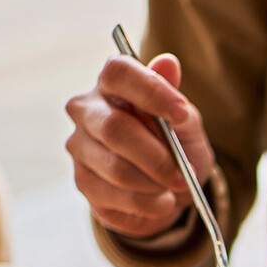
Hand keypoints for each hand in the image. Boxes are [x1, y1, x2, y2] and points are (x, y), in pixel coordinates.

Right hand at [64, 53, 213, 236]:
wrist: (168, 187)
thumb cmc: (175, 144)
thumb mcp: (186, 123)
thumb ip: (176, 99)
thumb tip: (168, 62)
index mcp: (113, 84)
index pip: (119, 72)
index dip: (151, 91)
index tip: (181, 114)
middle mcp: (87, 110)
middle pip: (114, 128)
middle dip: (157, 157)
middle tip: (184, 174)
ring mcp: (80, 146)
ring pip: (115, 168)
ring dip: (154, 184)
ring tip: (175, 187)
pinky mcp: (82, 181)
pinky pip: (115, 196)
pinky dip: (147, 203)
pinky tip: (160, 201)